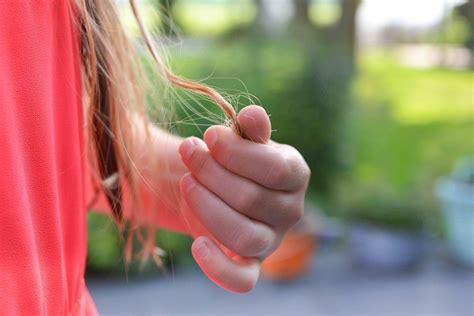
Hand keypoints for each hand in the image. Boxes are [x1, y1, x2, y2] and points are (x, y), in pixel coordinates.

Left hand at [178, 105, 309, 292]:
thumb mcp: (243, 139)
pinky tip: (197, 244)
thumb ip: (250, 129)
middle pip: (251, 199)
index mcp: (295, 174)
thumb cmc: (234, 158)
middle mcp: (290, 211)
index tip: (208, 136)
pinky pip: (242, 279)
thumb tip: (252, 114)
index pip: (275, 169)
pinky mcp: (250, 263)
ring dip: (207, 207)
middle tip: (188, 151)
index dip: (237, 153)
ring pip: (244, 236)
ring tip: (187, 183)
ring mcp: (271, 240)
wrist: (221, 185)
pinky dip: (219, 268)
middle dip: (211, 172)